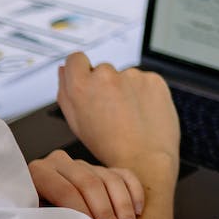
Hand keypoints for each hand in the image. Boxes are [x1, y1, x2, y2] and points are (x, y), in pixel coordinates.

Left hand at [30, 150, 144, 218]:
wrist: (35, 199)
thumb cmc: (34, 217)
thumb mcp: (31, 216)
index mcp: (39, 172)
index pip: (66, 190)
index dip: (82, 211)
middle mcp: (63, 162)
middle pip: (91, 183)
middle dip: (106, 211)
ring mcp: (85, 163)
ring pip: (110, 179)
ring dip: (124, 206)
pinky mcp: (102, 167)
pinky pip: (124, 175)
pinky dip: (134, 192)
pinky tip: (138, 211)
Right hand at [54, 53, 180, 191]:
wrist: (144, 159)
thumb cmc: (109, 147)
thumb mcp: (76, 123)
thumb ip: (65, 92)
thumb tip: (64, 70)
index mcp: (81, 86)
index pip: (76, 59)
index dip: (81, 70)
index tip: (88, 80)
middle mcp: (106, 75)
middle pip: (103, 70)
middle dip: (106, 85)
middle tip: (112, 111)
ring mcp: (132, 75)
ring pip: (126, 77)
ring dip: (127, 89)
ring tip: (129, 116)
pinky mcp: (154, 79)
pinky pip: (146, 81)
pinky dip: (146, 93)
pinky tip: (144, 113)